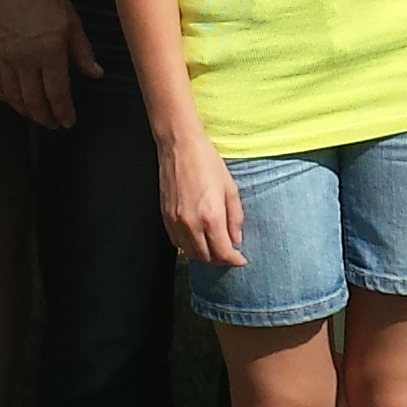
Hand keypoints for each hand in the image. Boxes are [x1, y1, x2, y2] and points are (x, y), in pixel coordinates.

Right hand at [0, 0, 99, 128]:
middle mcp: (26, 60)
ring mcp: (5, 58)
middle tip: (51, 124)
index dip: (63, 111)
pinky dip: (5, 96)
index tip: (68, 122)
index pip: (57, 92)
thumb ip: (82, 52)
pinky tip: (13, 100)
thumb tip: (96, 74)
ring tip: (34, 115)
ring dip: (25, 110)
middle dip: (44, 116)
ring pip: (13, 96)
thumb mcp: (72, 22)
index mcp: (50, 52)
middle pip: (34, 100)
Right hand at [155, 127, 247, 266]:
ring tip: (215, 248)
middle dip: (220, 260)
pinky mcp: (165, 217)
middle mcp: (191, 224)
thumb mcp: (230, 188)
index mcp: (211, 216)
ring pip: (190, 253)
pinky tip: (198, 238)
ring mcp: (175, 222)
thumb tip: (236, 240)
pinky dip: (189, 246)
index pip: (223, 253)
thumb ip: (235, 217)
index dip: (234, 260)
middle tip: (230, 254)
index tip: (241, 260)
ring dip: (205, 255)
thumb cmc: (207, 162)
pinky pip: (177, 242)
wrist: (179, 145)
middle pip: (206, 257)